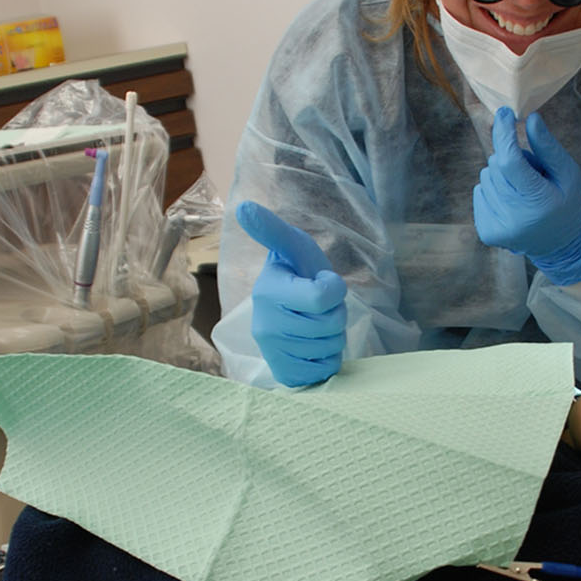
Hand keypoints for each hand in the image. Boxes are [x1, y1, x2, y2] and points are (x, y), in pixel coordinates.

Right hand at [236, 201, 346, 386]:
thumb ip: (272, 230)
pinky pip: (324, 369)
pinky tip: (314, 346)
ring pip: (330, 347)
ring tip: (316, 323)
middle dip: (336, 313)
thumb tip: (244, 207)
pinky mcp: (283, 372)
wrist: (293, 309)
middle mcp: (263, 324)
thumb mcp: (292, 246)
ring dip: (334, 335)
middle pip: (331, 323)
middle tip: (319, 306)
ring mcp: (272, 352)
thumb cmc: (299, 273)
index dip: (334, 289)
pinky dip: (328, 359)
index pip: (322, 296)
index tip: (322, 281)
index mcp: (267, 290)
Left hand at [473, 107, 580, 284]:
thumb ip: (547, 146)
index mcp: (539, 202)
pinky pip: (479, 192)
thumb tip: (530, 118)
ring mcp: (498, 228)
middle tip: (532, 172)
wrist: (563, 244)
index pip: (511, 161)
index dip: (504, 134)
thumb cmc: (568, 202)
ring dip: (502, 175)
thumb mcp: (567, 172)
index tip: (505, 114)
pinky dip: (494, 190)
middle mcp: (515, 218)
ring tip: (524, 190)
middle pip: (496, 166)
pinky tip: (512, 202)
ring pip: (486, 177)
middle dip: (511, 158)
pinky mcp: (487, 232)